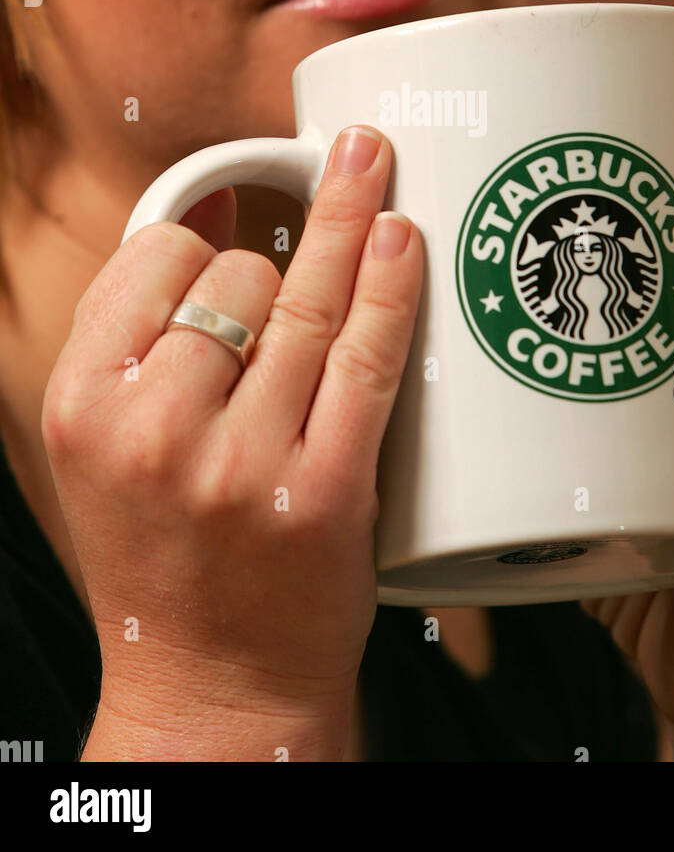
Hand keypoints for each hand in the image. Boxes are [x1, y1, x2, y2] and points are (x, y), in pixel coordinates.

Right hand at [42, 126, 421, 736]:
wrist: (212, 690)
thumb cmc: (163, 553)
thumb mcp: (106, 444)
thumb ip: (136, 336)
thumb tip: (212, 213)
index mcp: (84, 404)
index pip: (154, 258)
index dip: (203, 238)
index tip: (231, 234)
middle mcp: (154, 429)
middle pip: (238, 274)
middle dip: (274, 266)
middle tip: (291, 285)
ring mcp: (244, 462)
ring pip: (307, 301)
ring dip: (349, 228)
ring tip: (374, 169)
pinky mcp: (326, 491)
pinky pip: (368, 358)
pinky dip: (392, 286)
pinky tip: (402, 236)